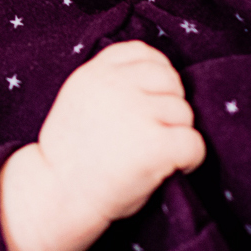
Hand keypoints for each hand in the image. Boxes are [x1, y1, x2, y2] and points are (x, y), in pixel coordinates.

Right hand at [0, 41, 206, 250]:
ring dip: (176, 135)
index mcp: (95, 73)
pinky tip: (169, 170)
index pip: (144, 52)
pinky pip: (195, 143)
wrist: (56, 197)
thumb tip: (160, 74)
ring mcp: (138, 112)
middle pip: (171, 81)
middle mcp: (116, 86)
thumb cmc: (71, 157)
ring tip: (151, 157)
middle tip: (149, 136)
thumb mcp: (79, 101)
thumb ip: (110, 83)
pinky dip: (190, 160)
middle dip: (168, 106)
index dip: (156, 76)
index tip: (149, 102)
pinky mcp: (156, 144)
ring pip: (185, 114)